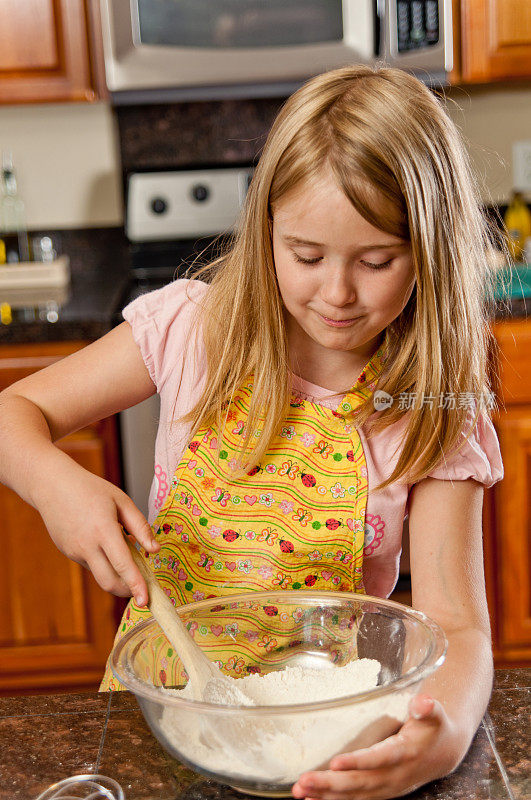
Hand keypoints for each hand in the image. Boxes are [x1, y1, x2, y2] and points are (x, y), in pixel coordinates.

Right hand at [35, 459, 159, 605]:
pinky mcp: (68, 553)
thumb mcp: (121, 501)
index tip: (146, 600)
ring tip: (126, 556)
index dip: (136, 585)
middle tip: (142, 590)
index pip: (123, 565)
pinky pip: (90, 565)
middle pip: (109, 582)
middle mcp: (86, 545)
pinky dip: (103, 563)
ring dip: (116, 575)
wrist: (52, 485)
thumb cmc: (91, 489)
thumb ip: (140, 526)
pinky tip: (105, 545)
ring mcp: (74, 551)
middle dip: (127, 591)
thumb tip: (154, 550)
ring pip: (100, 574)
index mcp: (103, 530)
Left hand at [292, 694, 464, 799]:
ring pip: (354, 795)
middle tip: (305, 780)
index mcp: (405, 754)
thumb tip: (423, 702)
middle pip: (360, 783)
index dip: (358, 762)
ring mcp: (386, 788)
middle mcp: (394, 776)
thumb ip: (428, 708)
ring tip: (300, 792)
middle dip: (331, 783)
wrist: (441, 752)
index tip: (336, 762)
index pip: (380, 760)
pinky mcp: (378, 792)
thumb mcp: (434, 714)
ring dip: (326, 795)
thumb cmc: (432, 727)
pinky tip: (311, 799)